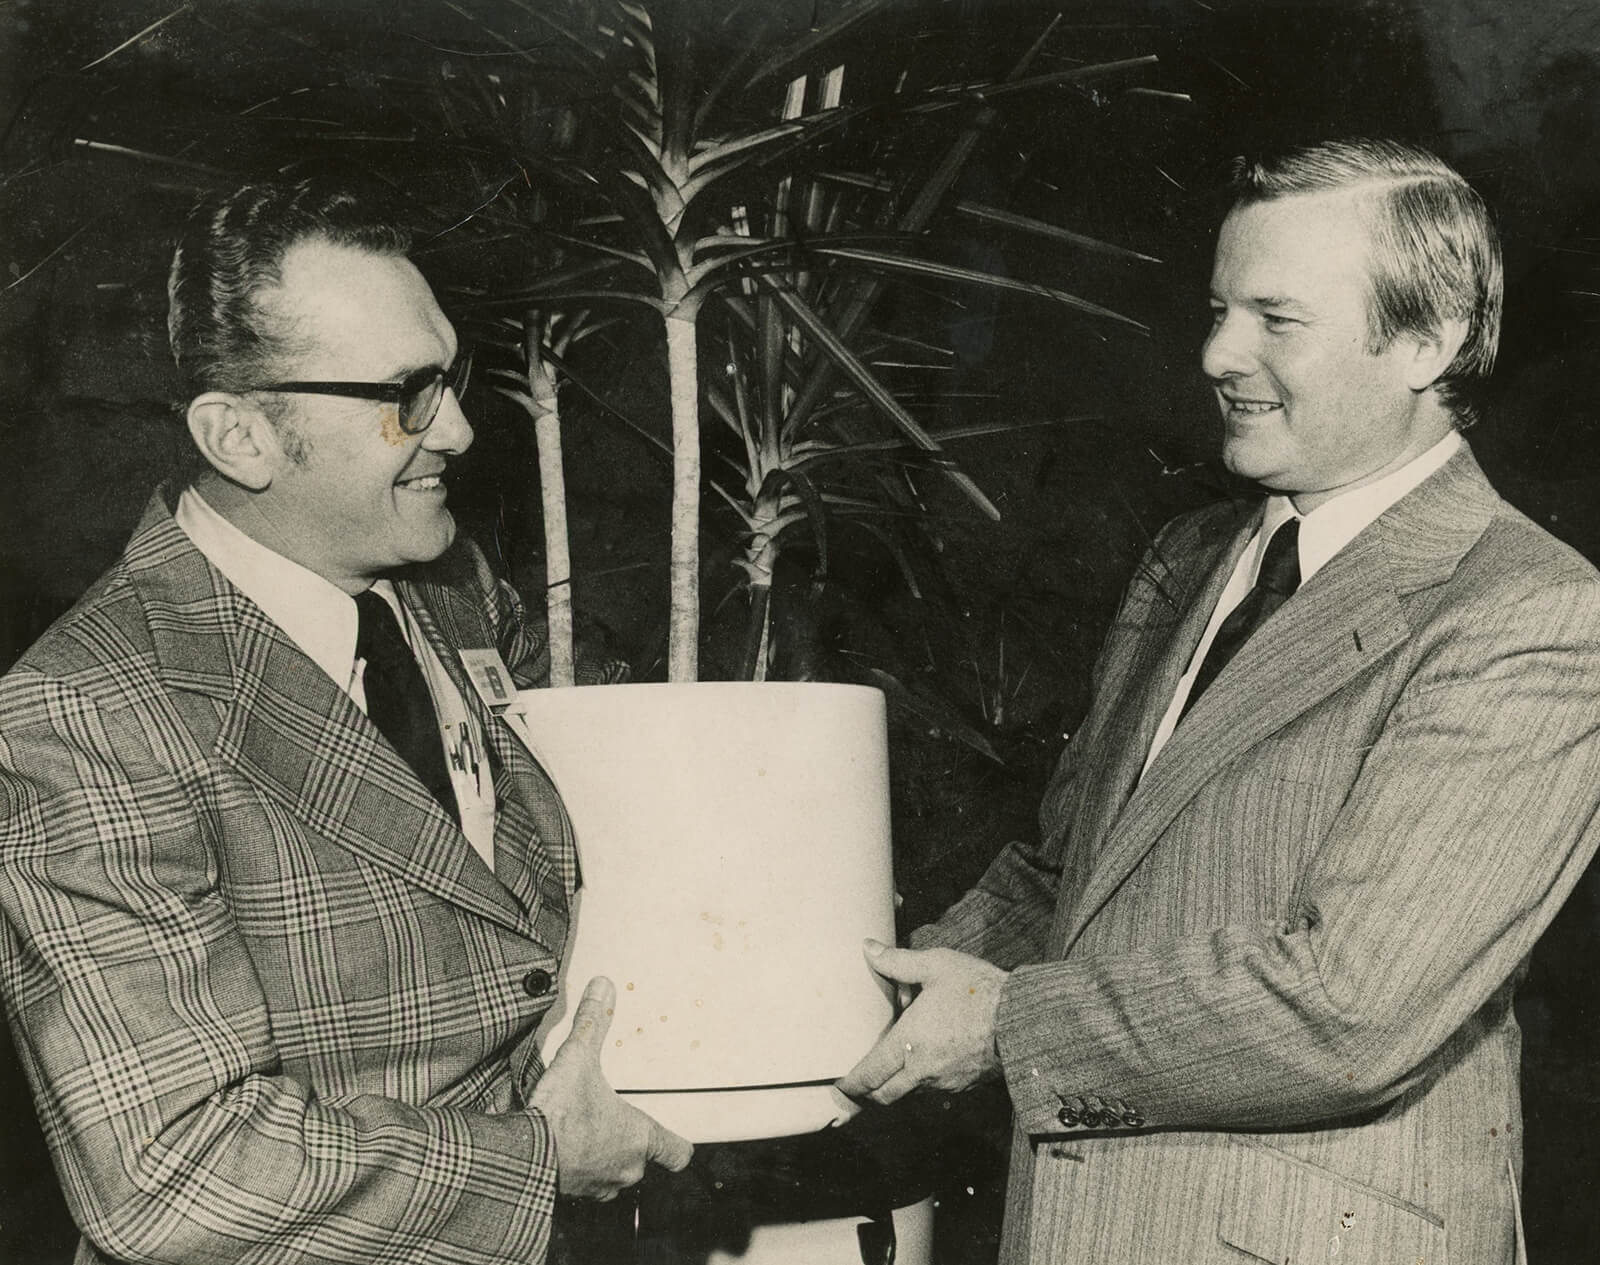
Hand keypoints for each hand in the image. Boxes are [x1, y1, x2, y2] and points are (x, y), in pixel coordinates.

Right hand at [530, 976, 693, 1199]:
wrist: (522, 1156)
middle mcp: (624, 1168)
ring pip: (612, 1174)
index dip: (677, 1144)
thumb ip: (593, 1021)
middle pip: (641, 1160)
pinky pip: (583, 1181)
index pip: (676, 1152)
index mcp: (638, 1138)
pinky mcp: (570, 1193)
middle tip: (613, 1118)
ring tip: (585, 1130)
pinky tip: (559, 1143)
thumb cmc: (559, 1115)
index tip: (675, 1138)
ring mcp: (598, 1184)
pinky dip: (576, 1165)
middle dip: (628, 1141)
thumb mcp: (578, 1057)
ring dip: (602, 1156)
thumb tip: (603, 987)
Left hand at [836, 941, 1007, 1106]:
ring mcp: (945, 1082)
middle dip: (870, 1092)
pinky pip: (937, 1091)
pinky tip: (931, 1059)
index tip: (841, 1085)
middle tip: (862, 1083)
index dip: (852, 1084)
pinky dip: (926, 1081)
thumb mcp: (936, 965)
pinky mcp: (965, 1085)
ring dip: (900, 1084)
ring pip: (911, 1094)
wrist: (1023, 1018)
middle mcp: (922, 1069)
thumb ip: (897, 961)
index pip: (869, 1075)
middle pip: (885, 1095)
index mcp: (908, 1042)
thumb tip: (868, 948)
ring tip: (901, 1059)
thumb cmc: (978, 990)